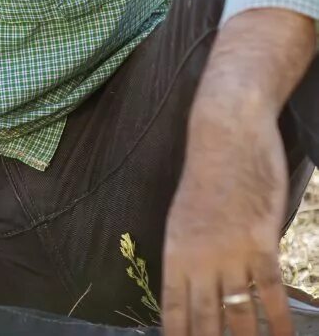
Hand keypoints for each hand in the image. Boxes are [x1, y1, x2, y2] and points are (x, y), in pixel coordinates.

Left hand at [160, 99, 290, 335]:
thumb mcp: (184, 217)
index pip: (173, 310)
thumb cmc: (207, 176)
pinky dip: (280, 320)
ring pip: (239, 312)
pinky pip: (270, 291)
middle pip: (205, 319)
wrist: (224, 135)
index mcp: (174, 252)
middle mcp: (198, 258)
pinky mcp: (261, 242)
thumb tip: (199, 289)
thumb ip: (192, 255)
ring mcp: (230, 252)